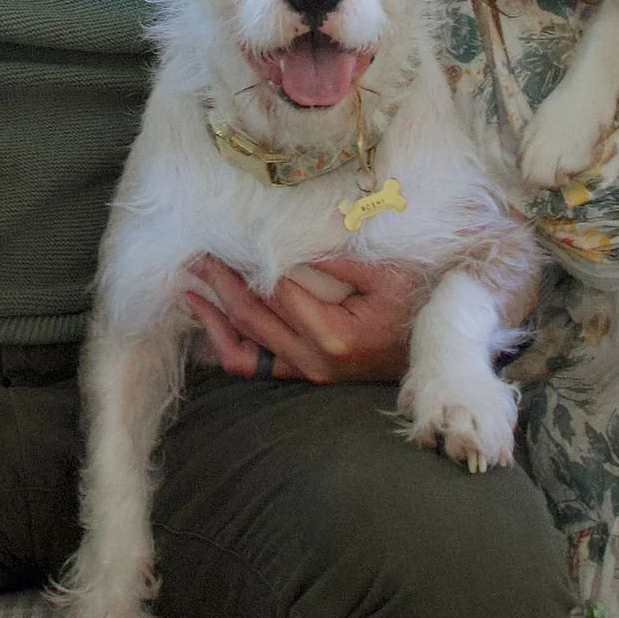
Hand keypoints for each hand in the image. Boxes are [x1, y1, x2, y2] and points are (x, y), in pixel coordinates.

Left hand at [183, 252, 426, 384]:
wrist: (428, 353)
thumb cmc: (414, 309)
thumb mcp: (386, 277)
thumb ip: (340, 262)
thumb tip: (294, 245)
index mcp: (333, 334)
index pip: (278, 295)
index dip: (250, 268)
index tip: (227, 242)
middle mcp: (313, 360)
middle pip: (253, 319)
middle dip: (221, 285)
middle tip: (197, 256)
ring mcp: (306, 372)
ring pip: (244, 350)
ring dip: (214, 318)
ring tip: (189, 288)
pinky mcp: (303, 375)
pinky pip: (255, 366)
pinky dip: (229, 343)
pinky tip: (210, 320)